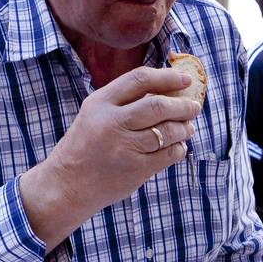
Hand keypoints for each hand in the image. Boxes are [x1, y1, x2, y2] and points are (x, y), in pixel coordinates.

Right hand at [20, 67, 202, 250]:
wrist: (68, 184)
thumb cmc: (86, 145)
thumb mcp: (95, 114)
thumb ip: (124, 100)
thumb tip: (168, 89)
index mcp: (100, 103)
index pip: (140, 79)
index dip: (168, 77)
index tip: (186, 79)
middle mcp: (112, 122)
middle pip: (158, 106)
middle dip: (182, 105)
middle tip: (194, 106)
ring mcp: (124, 147)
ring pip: (167, 131)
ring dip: (184, 128)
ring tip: (187, 128)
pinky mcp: (136, 169)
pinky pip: (168, 154)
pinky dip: (179, 148)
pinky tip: (178, 147)